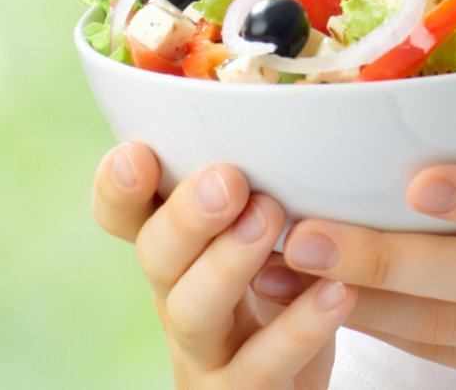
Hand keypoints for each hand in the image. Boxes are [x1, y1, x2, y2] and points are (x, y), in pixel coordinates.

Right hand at [90, 143, 358, 388]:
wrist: (293, 383)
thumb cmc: (284, 287)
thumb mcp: (265, 229)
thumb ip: (267, 176)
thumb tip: (308, 94)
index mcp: (177, 247)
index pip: (124, 213)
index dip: (119, 187)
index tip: (138, 151)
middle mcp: (178, 295)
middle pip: (156, 256)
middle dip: (186, 216)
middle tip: (228, 179)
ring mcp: (206, 351)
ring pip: (194, 311)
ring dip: (229, 263)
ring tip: (272, 218)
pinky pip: (262, 366)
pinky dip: (299, 327)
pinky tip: (337, 292)